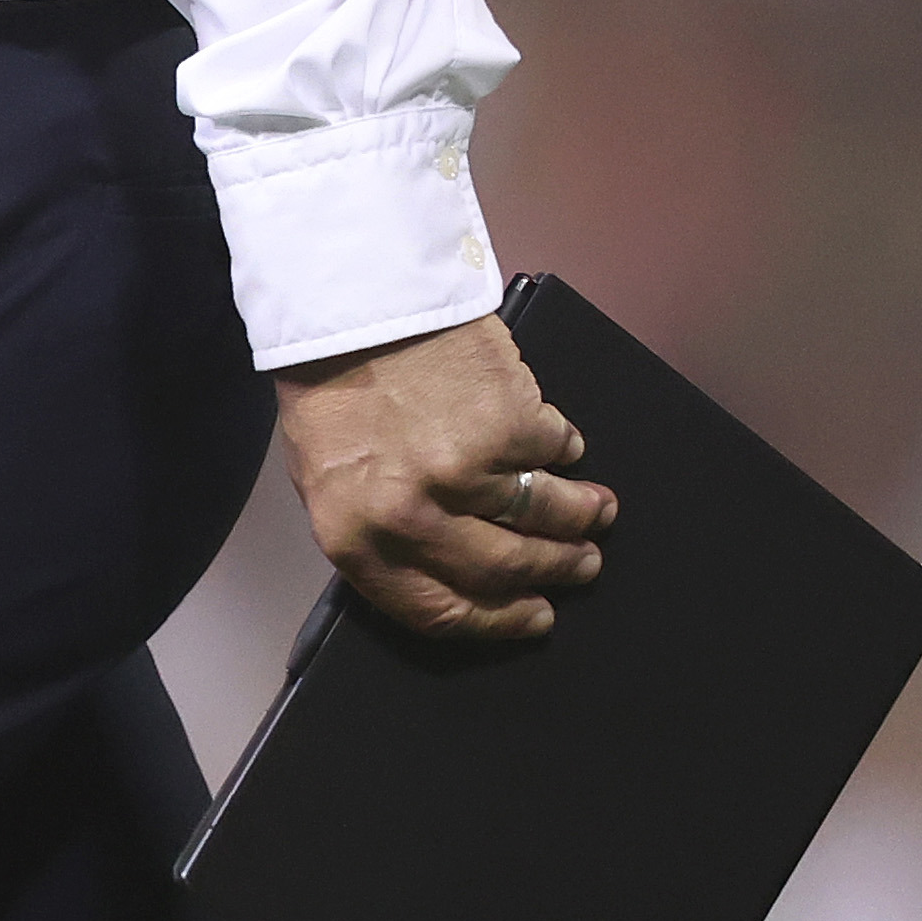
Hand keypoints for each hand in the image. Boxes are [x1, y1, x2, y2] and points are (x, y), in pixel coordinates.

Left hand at [272, 311, 612, 642]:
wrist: (350, 299)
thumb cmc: (328, 384)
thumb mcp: (325, 476)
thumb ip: (378, 534)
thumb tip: (445, 573)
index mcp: (358, 539)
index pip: (440, 612)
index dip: (497, 622)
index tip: (534, 617)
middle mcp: (414, 517)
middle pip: (506, 568)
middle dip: (555, 570)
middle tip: (581, 564)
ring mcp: (467, 471)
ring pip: (545, 516)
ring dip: (581, 518)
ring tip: (596, 512)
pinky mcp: (510, 423)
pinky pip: (555, 452)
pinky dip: (566, 452)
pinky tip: (567, 449)